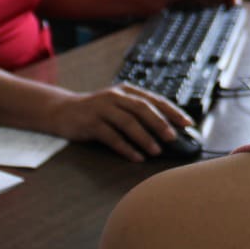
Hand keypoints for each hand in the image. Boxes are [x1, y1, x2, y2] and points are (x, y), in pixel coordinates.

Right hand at [47, 84, 192, 161]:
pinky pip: (111, 136)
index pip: (154, 99)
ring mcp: (102, 109)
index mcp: (126, 91)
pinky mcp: (90, 123)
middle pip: (142, 108)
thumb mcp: (118, 105)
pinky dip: (126, 148)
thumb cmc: (97, 111)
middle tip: (172, 137)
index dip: (172, 111)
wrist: (62, 111)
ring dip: (144, 137)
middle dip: (160, 123)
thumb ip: (138, 112)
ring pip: (128, 122)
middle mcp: (115, 97)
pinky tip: (136, 157)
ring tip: (156, 150)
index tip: (187, 123)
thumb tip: (168, 129)